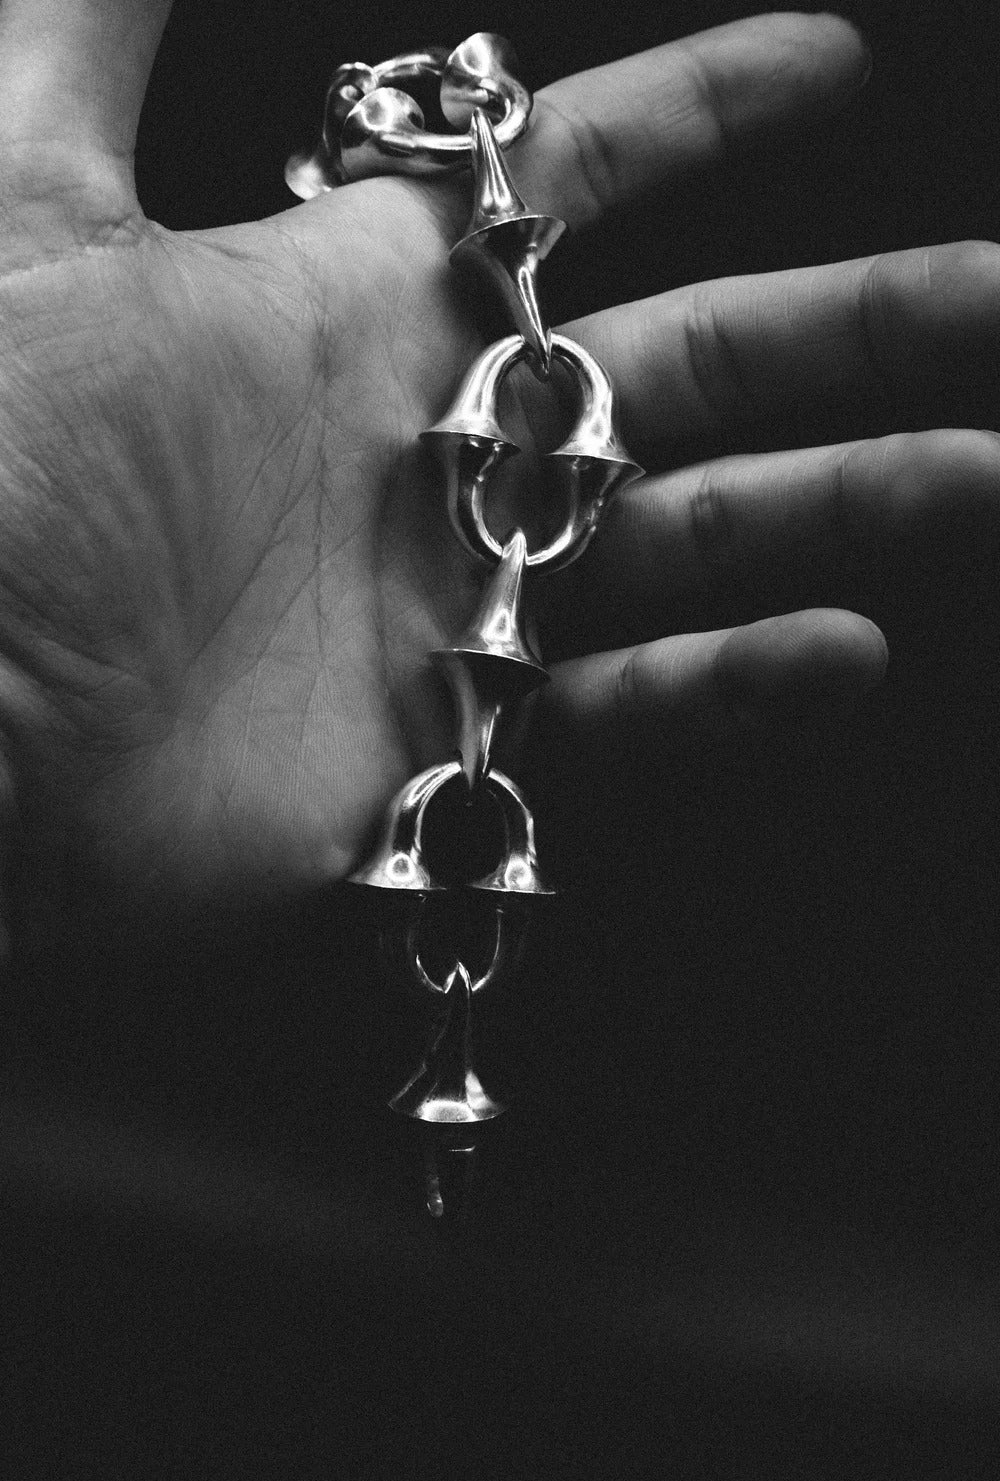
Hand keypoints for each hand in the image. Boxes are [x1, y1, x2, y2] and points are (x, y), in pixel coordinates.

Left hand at [0, 4, 993, 937]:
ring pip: (692, 541)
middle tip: (995, 303)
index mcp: (355, 307)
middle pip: (689, 369)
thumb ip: (95, 30)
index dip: (706, 110)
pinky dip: (732, 687)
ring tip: (983, 470)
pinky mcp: (443, 751)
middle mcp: (427, 454)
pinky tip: (845, 646)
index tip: (832, 59)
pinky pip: (622, 715)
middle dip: (854, 327)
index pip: (574, 184)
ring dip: (847, 503)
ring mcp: (448, 609)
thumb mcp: (26, 197)